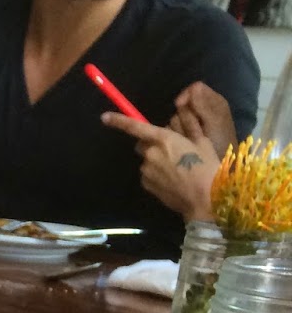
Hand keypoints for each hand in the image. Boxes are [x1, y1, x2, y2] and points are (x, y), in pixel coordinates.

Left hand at [103, 112, 218, 222]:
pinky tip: (172, 179)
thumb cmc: (207, 166)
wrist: (204, 198)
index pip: (136, 127)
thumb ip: (189, 126)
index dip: (119, 121)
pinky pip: (148, 174)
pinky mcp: (146, 185)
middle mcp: (150, 154)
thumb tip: (180, 113)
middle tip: (172, 150)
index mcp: (163, 139)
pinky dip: (156, 174)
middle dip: (152, 144)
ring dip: (156, 160)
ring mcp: (146, 171)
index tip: (105, 118)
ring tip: (177, 168)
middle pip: (142, 144)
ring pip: (147, 160)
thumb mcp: (202, 141)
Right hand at [170, 81, 235, 156]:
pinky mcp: (182, 136)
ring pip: (175, 119)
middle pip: (182, 105)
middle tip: (193, 129)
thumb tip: (193, 87)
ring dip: (180, 129)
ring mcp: (191, 124)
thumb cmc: (221, 143)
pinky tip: (182, 144)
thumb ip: (204, 105)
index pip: (194, 89)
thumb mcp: (215, 122)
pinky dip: (176, 137)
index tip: (178, 105)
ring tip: (189, 140)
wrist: (219, 166)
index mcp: (213, 102)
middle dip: (184, 117)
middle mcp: (201, 110)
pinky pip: (171, 131)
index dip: (185, 95)